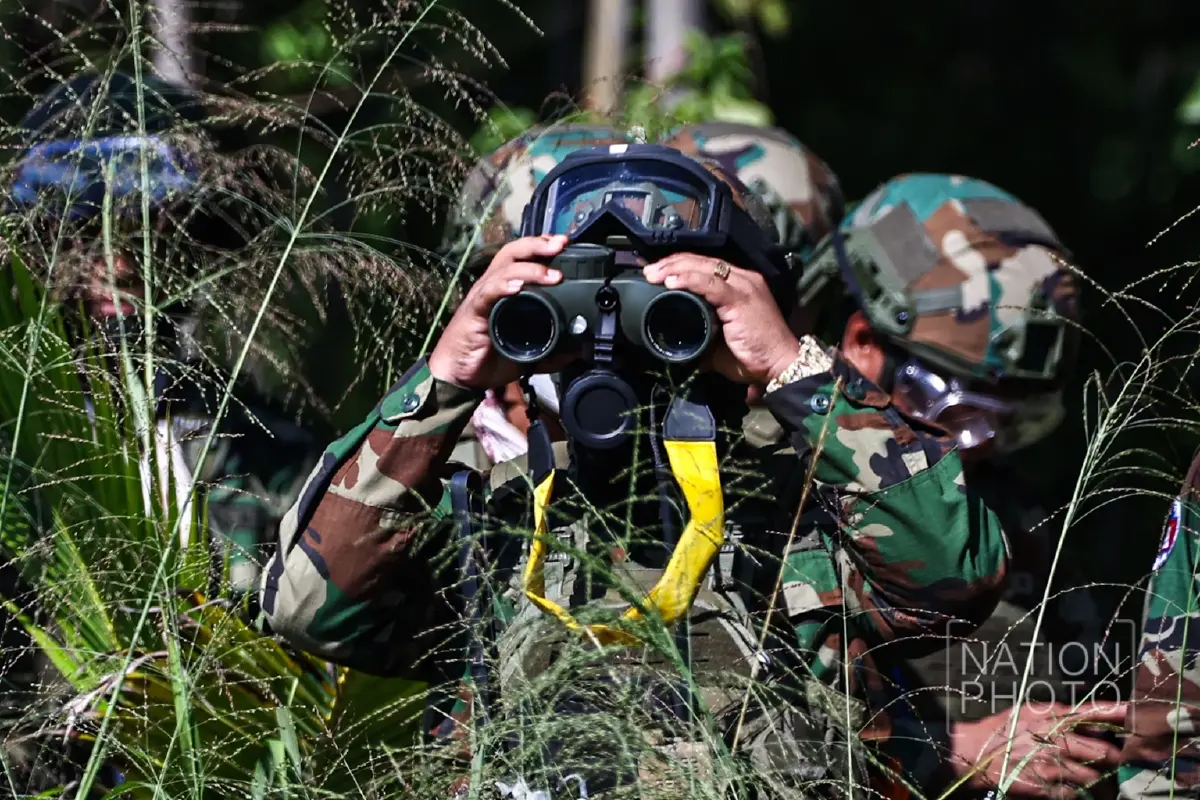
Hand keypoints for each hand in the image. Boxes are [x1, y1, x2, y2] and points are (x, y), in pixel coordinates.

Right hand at [429, 235, 573, 389]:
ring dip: (530, 269)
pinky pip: (487, 294)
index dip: (542, 247)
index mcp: (506, 291)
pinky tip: (517, 287)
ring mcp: (482, 298)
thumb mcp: (528, 354)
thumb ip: (552, 352)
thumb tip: (576, 351)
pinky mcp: (473, 313)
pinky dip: (502, 287)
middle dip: (538, 245)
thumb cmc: (487, 358)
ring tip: (552, 276)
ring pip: (504, 270)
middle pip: (513, 253)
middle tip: (561, 245)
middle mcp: (493, 287)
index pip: (523, 258)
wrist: (458, 377)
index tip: (566, 243)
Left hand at [643, 253, 798, 385]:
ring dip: (673, 269)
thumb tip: (680, 345)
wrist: (780, 365)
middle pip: (700, 261)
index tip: (655, 272)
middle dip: (670, 263)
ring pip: (702, 267)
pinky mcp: (741, 298)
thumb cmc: (754, 357)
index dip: (678, 265)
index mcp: (739, 284)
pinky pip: (711, 283)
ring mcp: (743, 286)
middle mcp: (742, 279)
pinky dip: (688, 280)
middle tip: (647, 271)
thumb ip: (702, 340)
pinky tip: (671, 281)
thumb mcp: (721, 346)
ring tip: (653, 275)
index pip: (704, 265)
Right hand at [951, 702, 1125, 798]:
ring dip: (1099, 780)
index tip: (1132, 715)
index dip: (1116, 714)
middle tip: (1116, 760)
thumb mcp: (1030, 711)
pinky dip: (1079, 793)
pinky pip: (1076, 795)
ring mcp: (1054, 766)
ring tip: (1096, 779)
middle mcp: (1058, 741)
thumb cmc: (1002, 729)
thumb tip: (1089, 719)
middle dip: (1114, 758)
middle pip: (1105, 752)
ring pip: (1095, 778)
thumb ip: (1060, 714)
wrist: (975, 753)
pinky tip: (1073, 788)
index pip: (1092, 713)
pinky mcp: (1047, 788)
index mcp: (1054, 718)